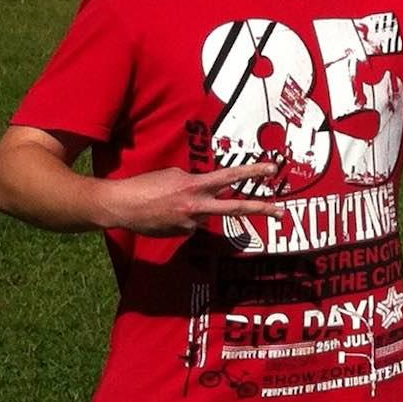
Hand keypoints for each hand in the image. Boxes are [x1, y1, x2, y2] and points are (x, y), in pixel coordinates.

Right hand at [102, 161, 282, 235]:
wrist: (120, 206)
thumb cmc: (145, 185)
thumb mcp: (174, 175)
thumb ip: (196, 182)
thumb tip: (210, 190)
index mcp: (195, 185)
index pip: (230, 176)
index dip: (252, 171)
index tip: (272, 168)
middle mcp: (197, 205)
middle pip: (235, 207)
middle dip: (261, 209)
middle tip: (282, 212)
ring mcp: (191, 222)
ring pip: (206, 213)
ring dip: (195, 207)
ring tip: (169, 202)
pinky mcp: (183, 233)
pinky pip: (191, 223)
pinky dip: (183, 217)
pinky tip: (165, 214)